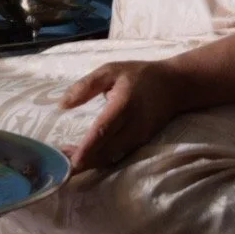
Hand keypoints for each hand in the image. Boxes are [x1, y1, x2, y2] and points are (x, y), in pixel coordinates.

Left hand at [58, 61, 188, 173]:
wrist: (176, 86)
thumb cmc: (139, 75)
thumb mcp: (110, 70)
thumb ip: (86, 86)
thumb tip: (62, 105)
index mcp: (124, 104)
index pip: (104, 130)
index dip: (88, 147)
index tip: (71, 161)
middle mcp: (133, 125)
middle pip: (106, 150)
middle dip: (83, 160)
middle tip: (59, 163)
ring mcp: (138, 137)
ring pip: (111, 157)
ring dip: (90, 162)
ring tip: (66, 161)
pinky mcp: (140, 143)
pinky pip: (118, 156)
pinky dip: (100, 160)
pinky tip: (85, 157)